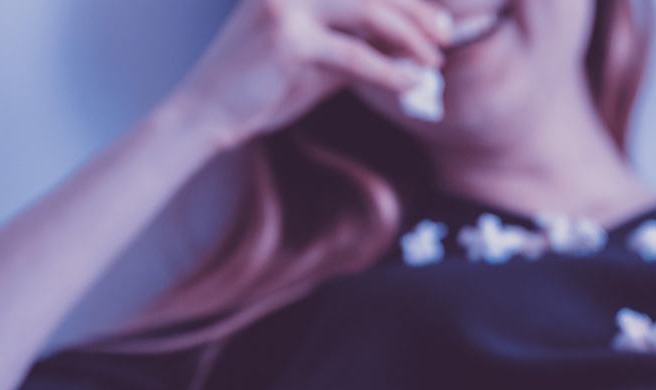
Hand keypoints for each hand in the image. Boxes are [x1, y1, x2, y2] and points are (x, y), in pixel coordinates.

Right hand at [168, 0, 452, 149]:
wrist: (208, 113)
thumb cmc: (262, 87)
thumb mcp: (317, 61)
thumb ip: (355, 44)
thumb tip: (407, 45)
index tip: (439, 18)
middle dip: (416, 11)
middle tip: (447, 35)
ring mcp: (287, 5)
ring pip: (368, 11)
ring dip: (409, 36)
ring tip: (434, 59)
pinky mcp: (287, 39)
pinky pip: (354, 54)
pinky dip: (389, 69)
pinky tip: (411, 82)